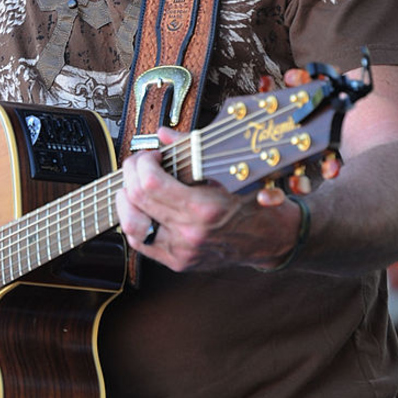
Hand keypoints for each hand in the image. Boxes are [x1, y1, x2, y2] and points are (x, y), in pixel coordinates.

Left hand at [116, 68, 311, 270]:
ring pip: (130, 224)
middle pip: (137, 199)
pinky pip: (140, 243)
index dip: (143, 163)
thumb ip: (191, 149)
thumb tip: (164, 134)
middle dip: (132, 172)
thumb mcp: (230, 171)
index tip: (153, 155)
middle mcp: (189, 234)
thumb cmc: (255, 204)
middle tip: (142, 163)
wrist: (271, 240)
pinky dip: (133, 220)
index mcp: (204, 209)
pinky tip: (140, 206)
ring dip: (127, 198)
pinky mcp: (177, 262)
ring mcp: (181, 251)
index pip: (150, 184)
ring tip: (136, 184)